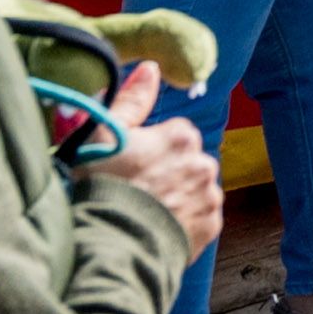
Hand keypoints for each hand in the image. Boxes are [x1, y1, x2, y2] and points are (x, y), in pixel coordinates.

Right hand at [97, 63, 221, 250]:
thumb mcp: (103, 136)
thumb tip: (151, 68)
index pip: (173, 135)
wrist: (112, 246)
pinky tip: (156, 229)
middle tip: (135, 193)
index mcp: (182, 135)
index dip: (149, 151)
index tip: (129, 167)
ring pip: (194, 191)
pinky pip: (199, 220)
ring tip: (144, 215)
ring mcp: (210, 197)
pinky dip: (183, 224)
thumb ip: (131, 100)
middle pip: (186, 163)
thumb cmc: (102, 187)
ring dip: (176, 199)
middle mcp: (204, 163)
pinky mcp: (210, 228)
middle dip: (166, 174)